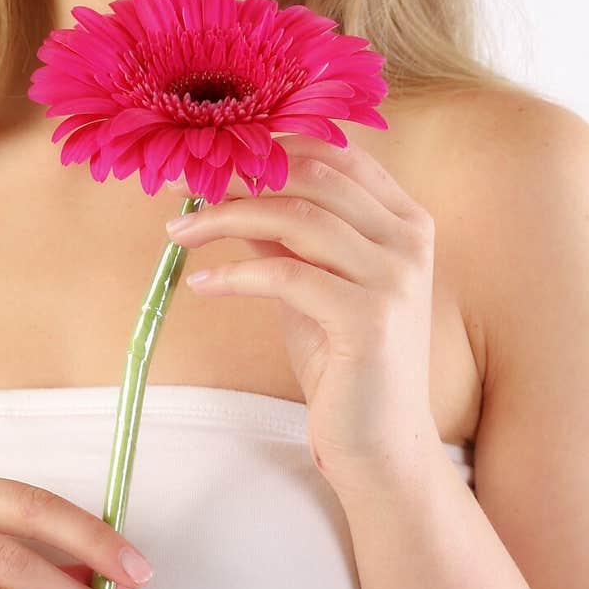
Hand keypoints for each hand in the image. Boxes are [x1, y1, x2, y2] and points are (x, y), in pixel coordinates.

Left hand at [164, 134, 439, 495]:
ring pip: (296, 217)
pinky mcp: (370, 319)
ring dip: (225, 218)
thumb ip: (282, 233)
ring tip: (179, 232)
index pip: (338, 153)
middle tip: (184, 186)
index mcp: (405, 220)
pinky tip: (202, 283)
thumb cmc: (344, 359)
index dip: (273, 144)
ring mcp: (395, 278)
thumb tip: (225, 183)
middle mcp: (408, 240)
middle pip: (313, 175)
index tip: (216, 154)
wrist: (381, 444)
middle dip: (240, 175)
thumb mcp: (311, 281)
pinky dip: (234, 275)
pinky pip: (287, 275)